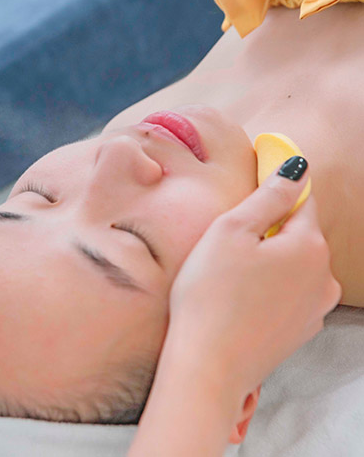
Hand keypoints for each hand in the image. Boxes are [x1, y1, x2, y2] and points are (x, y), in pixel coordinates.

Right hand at [167, 158, 340, 396]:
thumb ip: (268, 196)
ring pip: (292, 267)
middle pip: (297, 235)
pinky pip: (286, 295)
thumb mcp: (230, 231)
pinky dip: (266, 290)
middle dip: (267, 231)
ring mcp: (314, 309)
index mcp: (309, 246)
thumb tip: (297, 167)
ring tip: (227, 276)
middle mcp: (324, 277)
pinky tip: (236, 299)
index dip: (277, 187)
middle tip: (225, 242)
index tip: (255, 182)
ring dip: (267, 262)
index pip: (301, 200)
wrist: (208, 366)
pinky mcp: (298, 332)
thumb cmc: (211, 295)